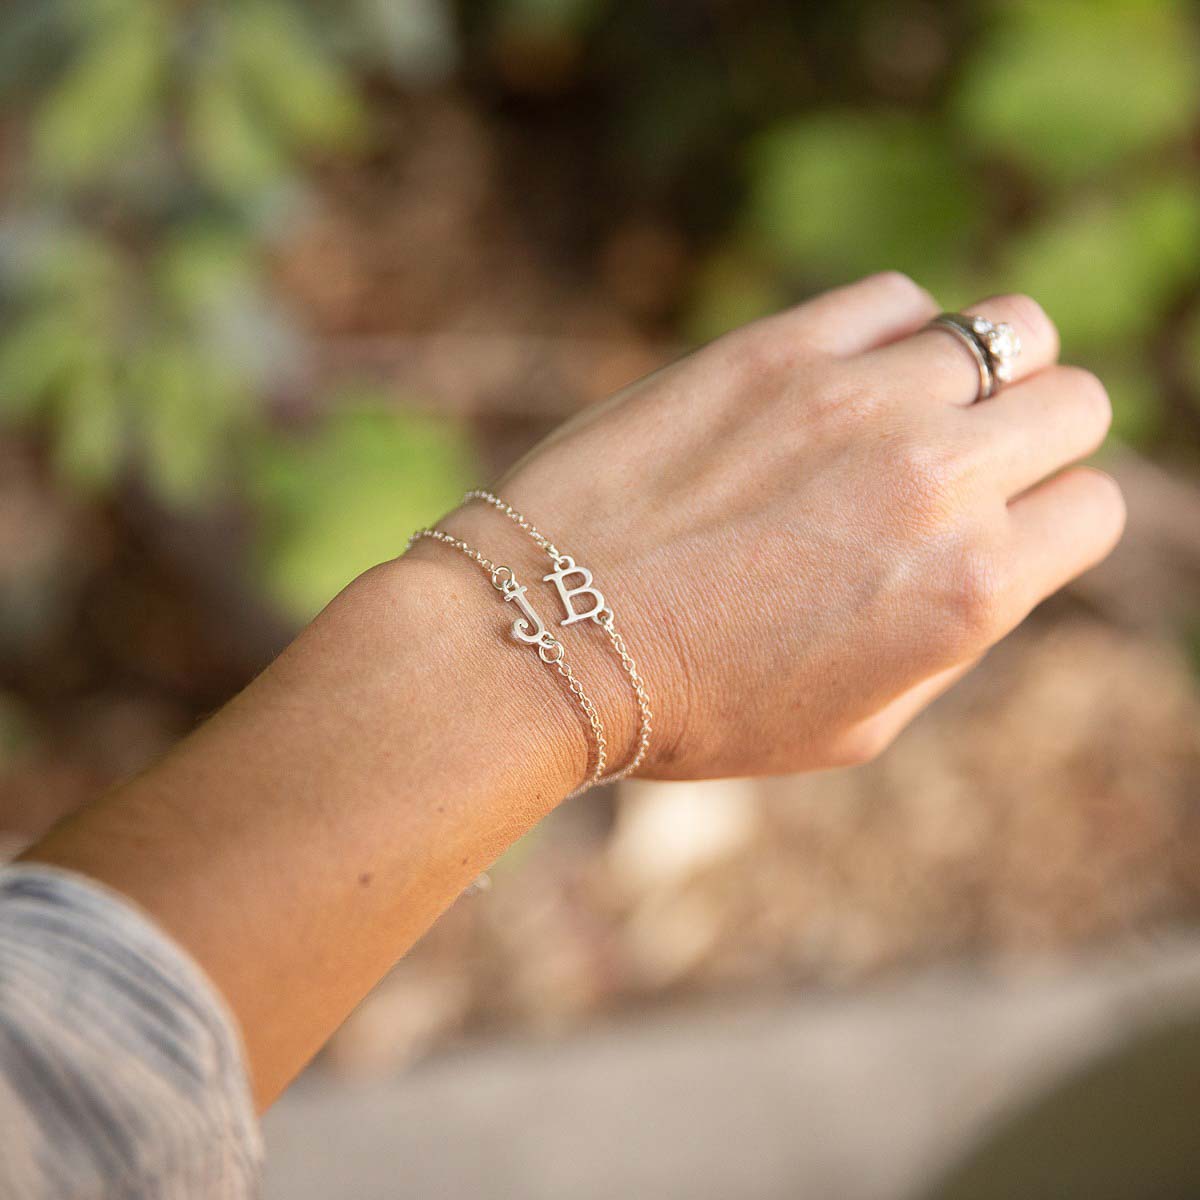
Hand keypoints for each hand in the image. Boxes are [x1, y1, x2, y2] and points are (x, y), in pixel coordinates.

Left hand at [436, 273, 1123, 781]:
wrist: (545, 635)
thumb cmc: (695, 705)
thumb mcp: (855, 724)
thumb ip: (952, 636)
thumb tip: (995, 554)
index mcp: (967, 591)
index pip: (1093, 507)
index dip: (1049, 521)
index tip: (996, 528)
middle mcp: (933, 483)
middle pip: (1071, 401)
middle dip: (1031, 437)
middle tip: (960, 466)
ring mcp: (857, 401)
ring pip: (1007, 329)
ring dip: (976, 373)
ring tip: (905, 413)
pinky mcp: (777, 348)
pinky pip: (895, 298)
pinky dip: (889, 334)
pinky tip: (839, 381)